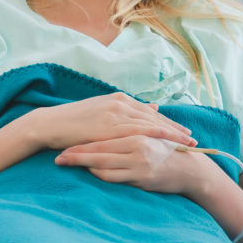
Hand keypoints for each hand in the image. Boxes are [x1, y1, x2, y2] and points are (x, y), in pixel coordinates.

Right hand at [28, 92, 196, 150]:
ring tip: (188, 143)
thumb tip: (148, 110)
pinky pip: (140, 130)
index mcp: (118, 100)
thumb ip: (122, 115)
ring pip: (151, 122)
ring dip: (171, 133)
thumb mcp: (100, 116)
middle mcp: (120, 103)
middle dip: (175, 128)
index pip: (149, 112)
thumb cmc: (72, 124)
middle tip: (192, 138)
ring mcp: (116, 112)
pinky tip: (169, 142)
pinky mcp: (110, 125)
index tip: (182, 131)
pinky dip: (157, 135)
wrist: (50, 124)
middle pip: (155, 116)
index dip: (167, 122)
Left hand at [55, 135, 215, 195]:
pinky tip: (89, 173)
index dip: (83, 140)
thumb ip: (132, 129)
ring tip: (65, 163)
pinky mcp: (140, 177)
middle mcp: (136, 144)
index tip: (64, 142)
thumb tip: (112, 125)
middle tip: (57, 155)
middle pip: (98, 148)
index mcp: (137, 132)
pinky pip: (113, 176)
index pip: (104, 136)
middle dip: (75, 152)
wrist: (191, 169)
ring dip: (82, 164)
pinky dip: (99, 174)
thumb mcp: (151, 136)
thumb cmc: (169, 152)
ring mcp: (138, 162)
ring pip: (102, 163)